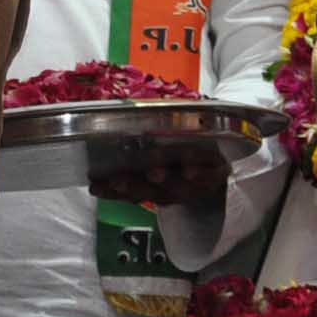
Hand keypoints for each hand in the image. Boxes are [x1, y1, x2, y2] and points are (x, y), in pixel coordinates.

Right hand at [95, 146, 231, 207]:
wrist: (221, 168)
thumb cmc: (180, 156)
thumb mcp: (156, 153)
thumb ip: (135, 148)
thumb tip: (104, 125)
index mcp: (152, 187)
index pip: (128, 190)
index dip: (111, 191)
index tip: (95, 186)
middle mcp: (170, 191)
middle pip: (149, 191)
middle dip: (133, 186)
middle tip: (119, 180)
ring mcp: (192, 186)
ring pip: (175, 186)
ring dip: (164, 180)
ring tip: (154, 172)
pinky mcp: (214, 176)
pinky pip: (206, 177)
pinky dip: (199, 174)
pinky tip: (191, 170)